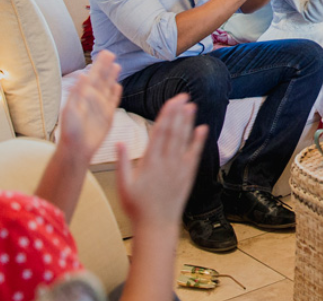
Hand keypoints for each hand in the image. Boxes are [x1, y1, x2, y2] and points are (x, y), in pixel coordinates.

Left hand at [58, 51, 120, 162]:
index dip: (99, 65)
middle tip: (111, 53)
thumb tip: (82, 76)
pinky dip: (115, 93)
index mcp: (82, 95)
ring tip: (116, 66)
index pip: (93, 76)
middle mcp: (92, 99)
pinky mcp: (107, 116)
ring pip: (108, 88)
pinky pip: (113, 101)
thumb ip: (77, 93)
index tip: (105, 53)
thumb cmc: (70, 131)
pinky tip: (118, 86)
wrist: (76, 149)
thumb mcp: (71, 110)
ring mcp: (100, 107)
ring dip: (112, 77)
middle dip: (106, 67)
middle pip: (101, 79)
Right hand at [115, 94, 206, 227]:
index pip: (159, 133)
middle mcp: (166, 162)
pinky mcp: (187, 176)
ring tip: (192, 105)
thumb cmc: (136, 207)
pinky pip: (194, 155)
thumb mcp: (123, 186)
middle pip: (173, 132)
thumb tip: (120, 142)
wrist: (156, 226)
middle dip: (178, 112)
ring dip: (188, 122)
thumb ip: (122, 163)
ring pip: (184, 140)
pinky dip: (199, 141)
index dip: (166, 115)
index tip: (170, 101)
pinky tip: (202, 128)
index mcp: (150, 162)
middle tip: (183, 95)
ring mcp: (179, 169)